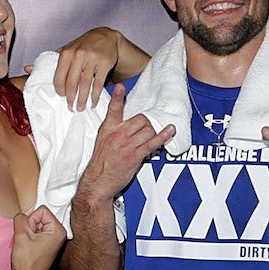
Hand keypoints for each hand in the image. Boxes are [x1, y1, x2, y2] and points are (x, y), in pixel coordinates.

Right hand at [8, 206, 67, 269]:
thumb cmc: (27, 263)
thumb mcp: (21, 234)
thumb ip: (21, 218)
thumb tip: (21, 215)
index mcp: (59, 230)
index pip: (41, 210)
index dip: (31, 220)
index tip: (30, 235)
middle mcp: (59, 234)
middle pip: (39, 217)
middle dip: (30, 226)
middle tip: (28, 241)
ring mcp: (53, 241)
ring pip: (36, 225)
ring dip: (28, 233)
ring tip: (28, 246)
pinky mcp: (47, 246)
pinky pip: (35, 234)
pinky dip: (29, 238)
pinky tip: (28, 249)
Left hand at [50, 28, 124, 109]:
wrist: (105, 36)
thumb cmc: (82, 46)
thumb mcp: (65, 50)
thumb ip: (49, 60)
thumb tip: (27, 69)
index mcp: (66, 54)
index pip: (59, 77)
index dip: (60, 91)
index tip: (62, 98)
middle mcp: (77, 55)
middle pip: (71, 83)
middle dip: (70, 98)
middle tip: (71, 108)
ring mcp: (92, 59)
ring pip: (85, 85)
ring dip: (82, 100)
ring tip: (80, 108)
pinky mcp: (104, 63)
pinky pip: (98, 83)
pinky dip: (95, 96)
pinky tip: (93, 102)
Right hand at [82, 83, 172, 199]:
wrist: (98, 182)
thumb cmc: (101, 163)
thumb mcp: (102, 141)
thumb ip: (114, 129)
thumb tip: (130, 123)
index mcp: (107, 129)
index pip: (113, 110)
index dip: (117, 97)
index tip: (121, 87)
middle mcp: (117, 135)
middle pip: (140, 119)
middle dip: (148, 122)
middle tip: (150, 126)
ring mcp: (126, 145)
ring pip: (148, 130)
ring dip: (155, 130)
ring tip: (158, 131)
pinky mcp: (135, 156)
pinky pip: (153, 143)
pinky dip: (163, 136)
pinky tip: (170, 131)